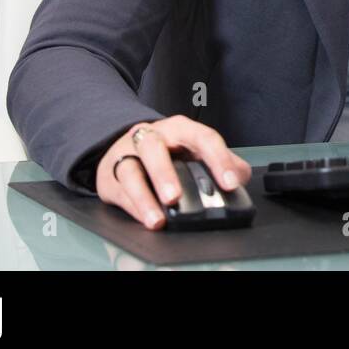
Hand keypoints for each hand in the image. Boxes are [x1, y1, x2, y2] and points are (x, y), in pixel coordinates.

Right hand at [95, 116, 252, 229]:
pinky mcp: (109, 174)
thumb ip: (223, 161)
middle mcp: (151, 136)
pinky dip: (133, 207)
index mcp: (180, 128)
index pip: (203, 137)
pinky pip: (119, 190)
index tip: (230, 183)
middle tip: (175, 197)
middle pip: (154, 148)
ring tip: (157, 219)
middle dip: (164, 173)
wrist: (127, 145)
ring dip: (143, 196)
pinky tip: (145, 218)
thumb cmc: (169, 150)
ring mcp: (126, 153)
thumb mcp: (197, 149)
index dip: (218, 159)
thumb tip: (240, 176)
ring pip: (130, 170)